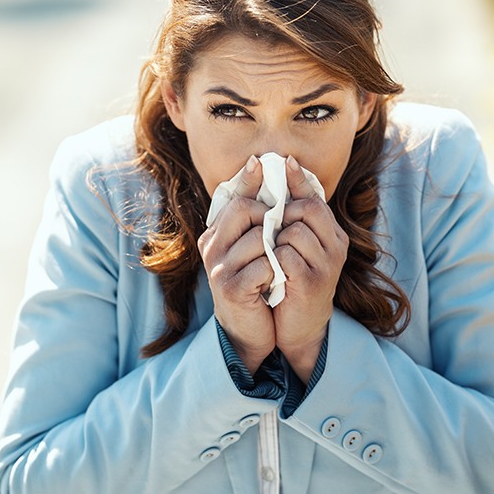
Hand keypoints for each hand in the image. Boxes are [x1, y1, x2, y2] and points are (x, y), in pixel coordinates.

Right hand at [198, 156, 275, 374]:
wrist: (248, 331)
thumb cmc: (255, 285)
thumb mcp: (253, 249)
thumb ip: (257, 219)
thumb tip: (261, 171)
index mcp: (215, 234)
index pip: (232, 197)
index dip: (248, 179)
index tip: (261, 162)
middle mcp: (211, 247)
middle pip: (244, 209)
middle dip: (270, 216)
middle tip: (283, 231)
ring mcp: (218, 268)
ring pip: (258, 237)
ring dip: (277, 247)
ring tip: (279, 260)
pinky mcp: (231, 289)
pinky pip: (264, 264)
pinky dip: (276, 270)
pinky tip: (276, 279)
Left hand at [273, 155, 347, 383]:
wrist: (299, 328)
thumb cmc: (294, 282)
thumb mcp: (298, 248)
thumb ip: (292, 219)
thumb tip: (283, 174)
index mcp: (333, 235)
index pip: (317, 198)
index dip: (299, 180)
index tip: (285, 161)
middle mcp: (336, 247)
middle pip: (307, 210)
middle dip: (282, 215)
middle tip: (269, 230)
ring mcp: (327, 265)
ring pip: (293, 231)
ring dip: (274, 240)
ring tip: (270, 255)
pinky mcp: (311, 283)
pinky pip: (284, 255)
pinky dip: (271, 259)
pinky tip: (268, 269)